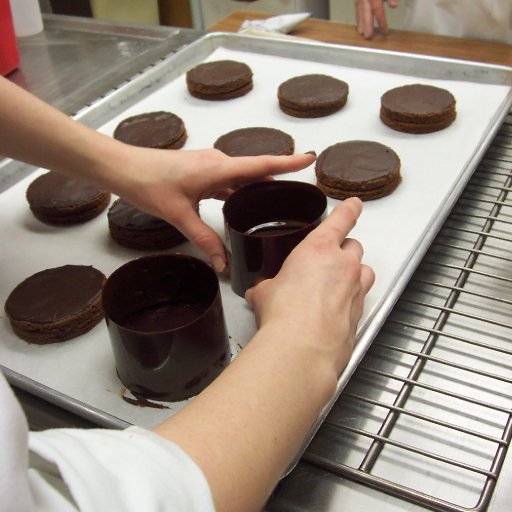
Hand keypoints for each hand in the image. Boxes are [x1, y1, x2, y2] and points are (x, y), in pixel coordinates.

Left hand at [108, 144, 315, 271]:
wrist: (123, 168)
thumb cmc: (148, 184)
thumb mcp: (179, 215)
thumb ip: (204, 239)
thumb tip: (222, 263)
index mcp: (218, 168)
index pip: (262, 165)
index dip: (288, 163)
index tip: (311, 159)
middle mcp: (218, 162)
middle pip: (256, 171)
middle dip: (278, 180)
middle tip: (297, 195)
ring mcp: (209, 165)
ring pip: (241, 176)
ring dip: (257, 187)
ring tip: (274, 204)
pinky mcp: (201, 171)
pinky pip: (228, 180)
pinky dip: (238, 190)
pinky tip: (240, 205)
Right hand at [246, 197, 374, 374]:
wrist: (302, 348)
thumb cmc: (284, 314)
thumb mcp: (264, 294)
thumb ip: (265, 289)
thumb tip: (257, 294)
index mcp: (318, 249)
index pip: (341, 220)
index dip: (349, 209)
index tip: (355, 204)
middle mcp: (342, 265)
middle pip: (355, 246)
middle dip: (345, 249)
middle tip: (330, 259)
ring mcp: (355, 290)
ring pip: (365, 270)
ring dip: (355, 272)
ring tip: (339, 282)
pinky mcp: (360, 314)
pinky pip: (362, 298)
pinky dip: (352, 300)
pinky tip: (334, 311)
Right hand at [355, 0, 397, 38]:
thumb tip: (394, 5)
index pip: (378, 10)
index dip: (381, 21)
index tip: (384, 31)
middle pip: (366, 14)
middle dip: (367, 26)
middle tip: (368, 36)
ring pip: (359, 12)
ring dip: (361, 24)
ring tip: (362, 33)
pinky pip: (356, 9)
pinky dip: (358, 17)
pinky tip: (359, 24)